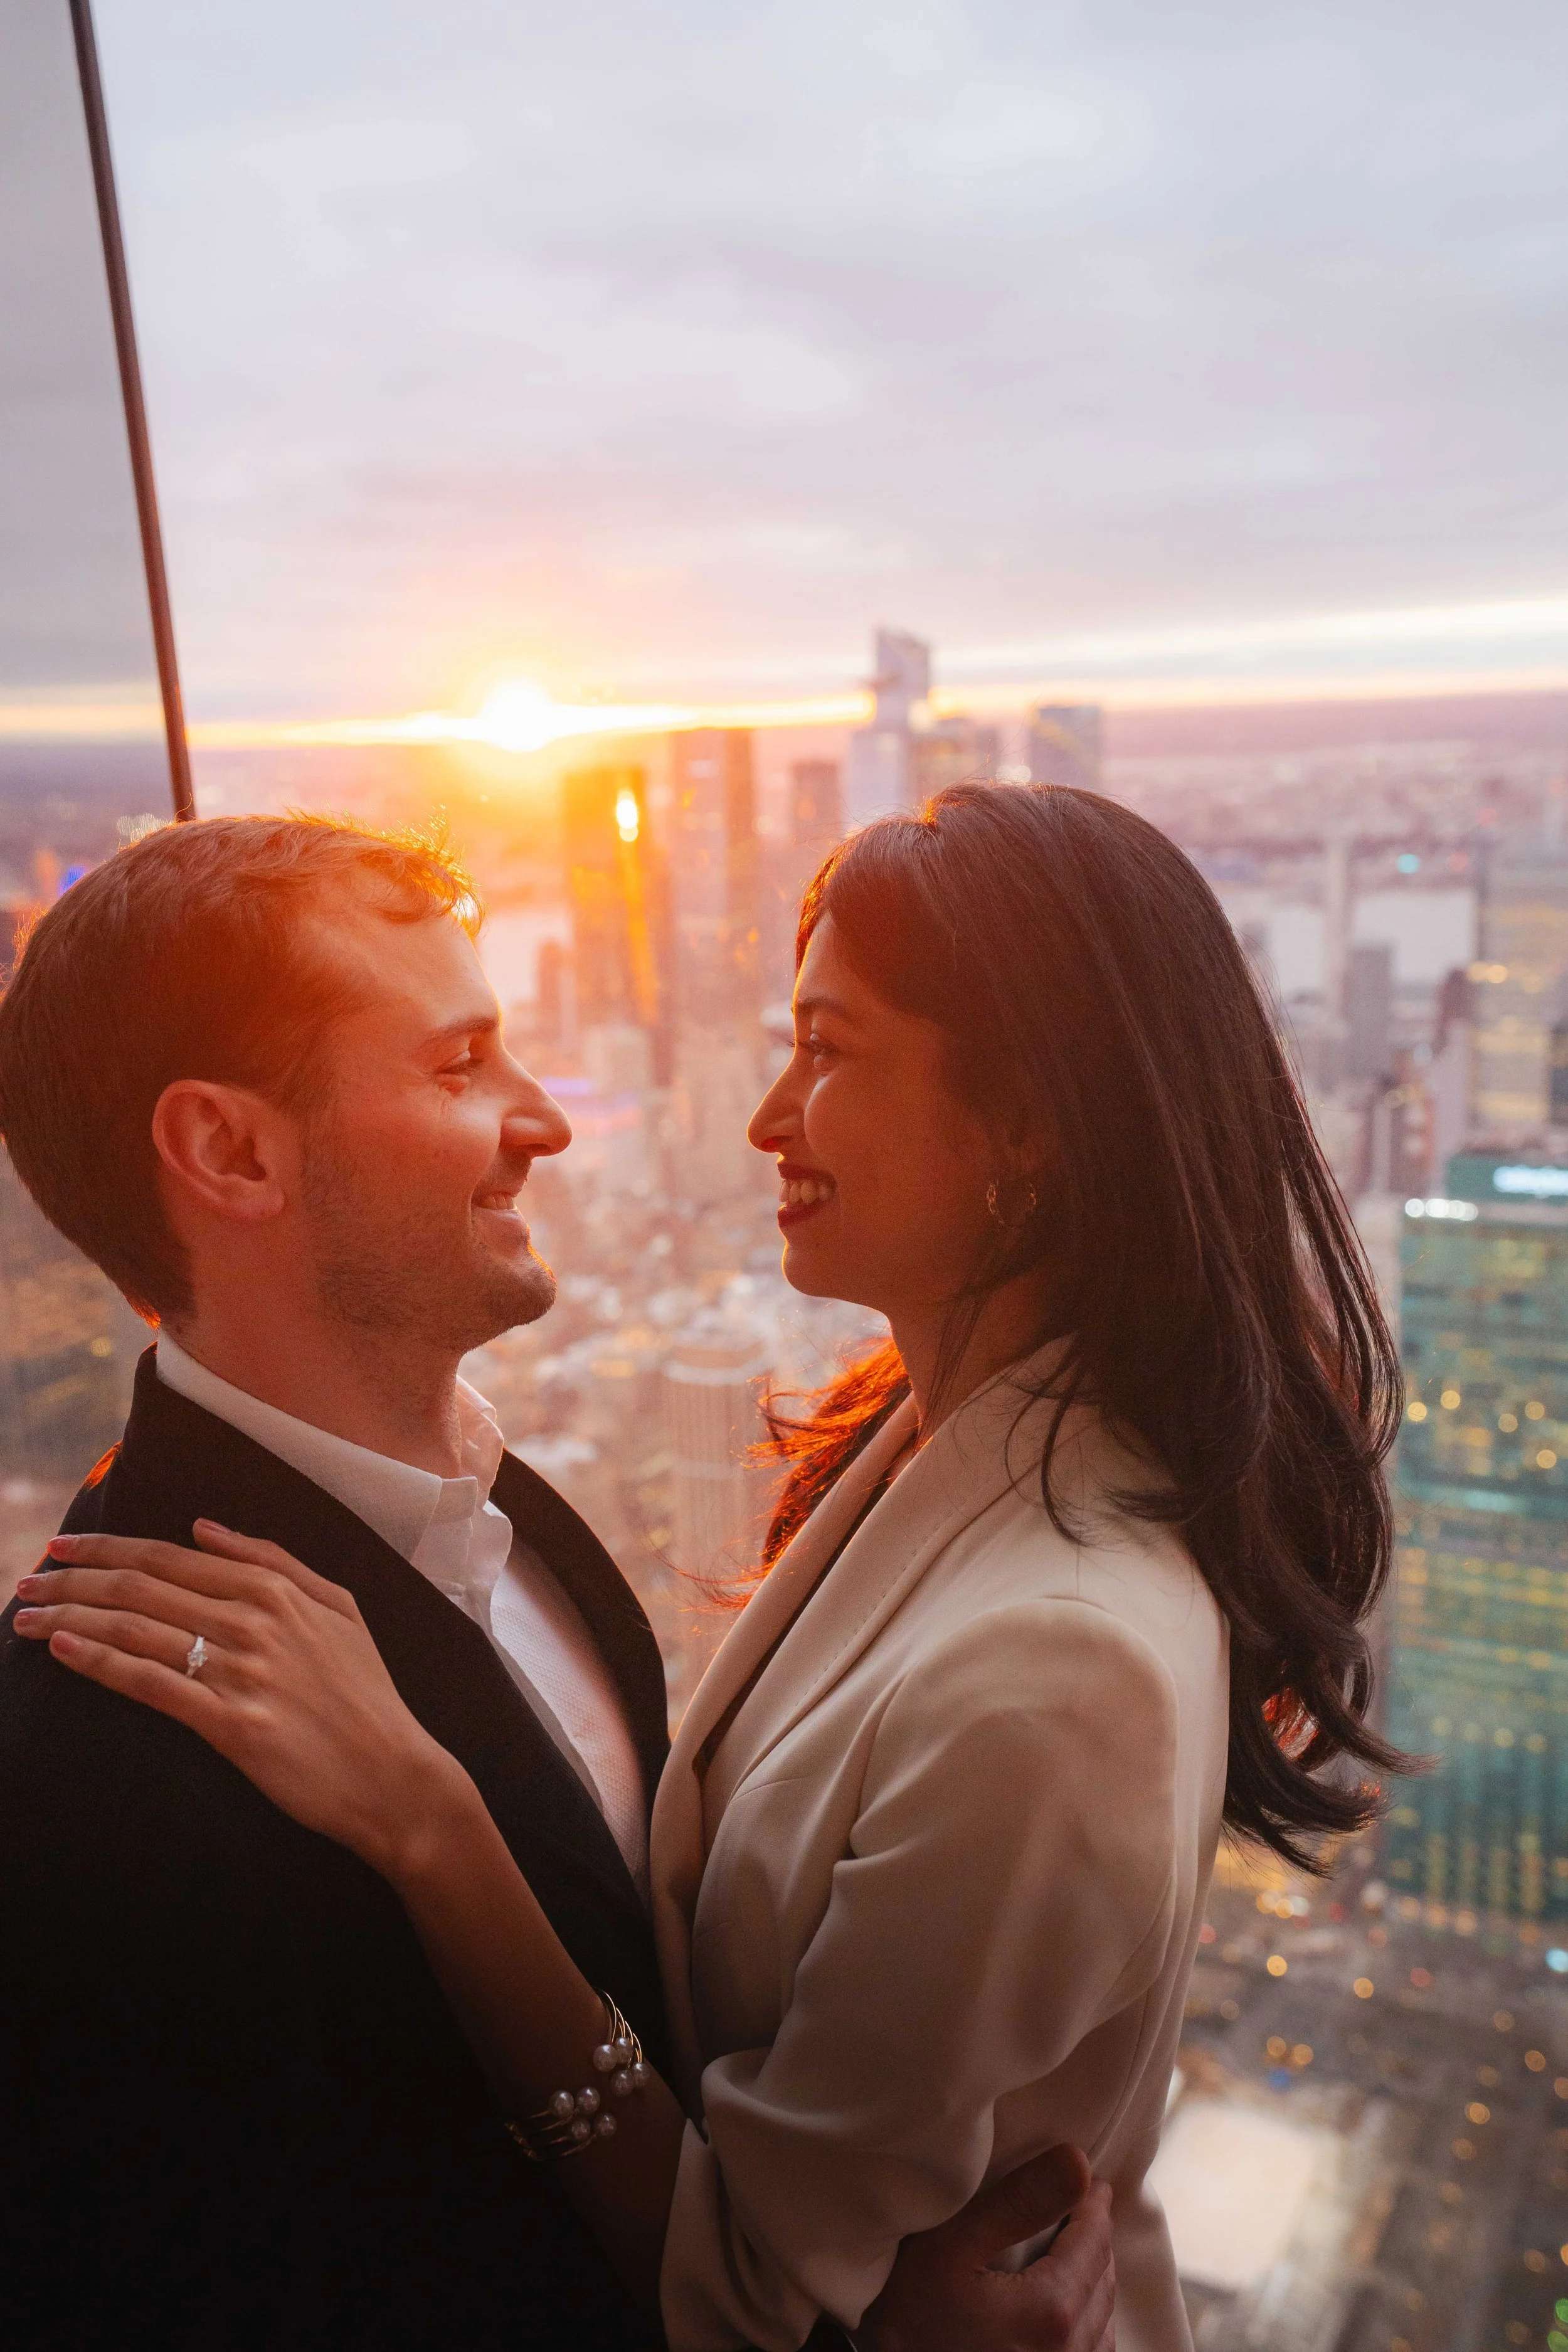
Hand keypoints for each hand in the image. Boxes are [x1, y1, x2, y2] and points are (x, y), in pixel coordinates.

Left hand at [12, 1525, 471, 1877]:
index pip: (171, 1557)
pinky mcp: (231, 1723)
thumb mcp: (340, 1609)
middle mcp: (255, 1621)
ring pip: (137, 1628)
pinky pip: (151, 1683)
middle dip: (75, 1577)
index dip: (109, 1548)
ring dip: (72, 1615)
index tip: (63, 1548)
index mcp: (277, 1590)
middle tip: (26, 1578)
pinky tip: (63, 1649)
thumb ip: (275, 1561)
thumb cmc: (367, 1696)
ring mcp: (242, 1671)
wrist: (394, 1777)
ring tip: (24, 1614)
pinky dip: (101, 1661)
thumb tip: (205, 1528)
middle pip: (143, 1586)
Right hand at [857, 2145, 1113, 2351]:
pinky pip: (1092, 2351)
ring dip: (1095, 2279)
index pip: (1094, 2242)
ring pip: (1103, 2320)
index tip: (1091, 2180)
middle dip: (1095, 2238)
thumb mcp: (950, 2245)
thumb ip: (1017, 2202)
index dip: (1093, 2203)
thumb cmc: (909, 2317)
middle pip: (1102, 2279)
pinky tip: (1072, 2306)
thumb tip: (1077, 2162)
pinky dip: (1090, 2321)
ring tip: (1079, 2249)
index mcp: (1052, 2310)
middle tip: (1082, 2206)